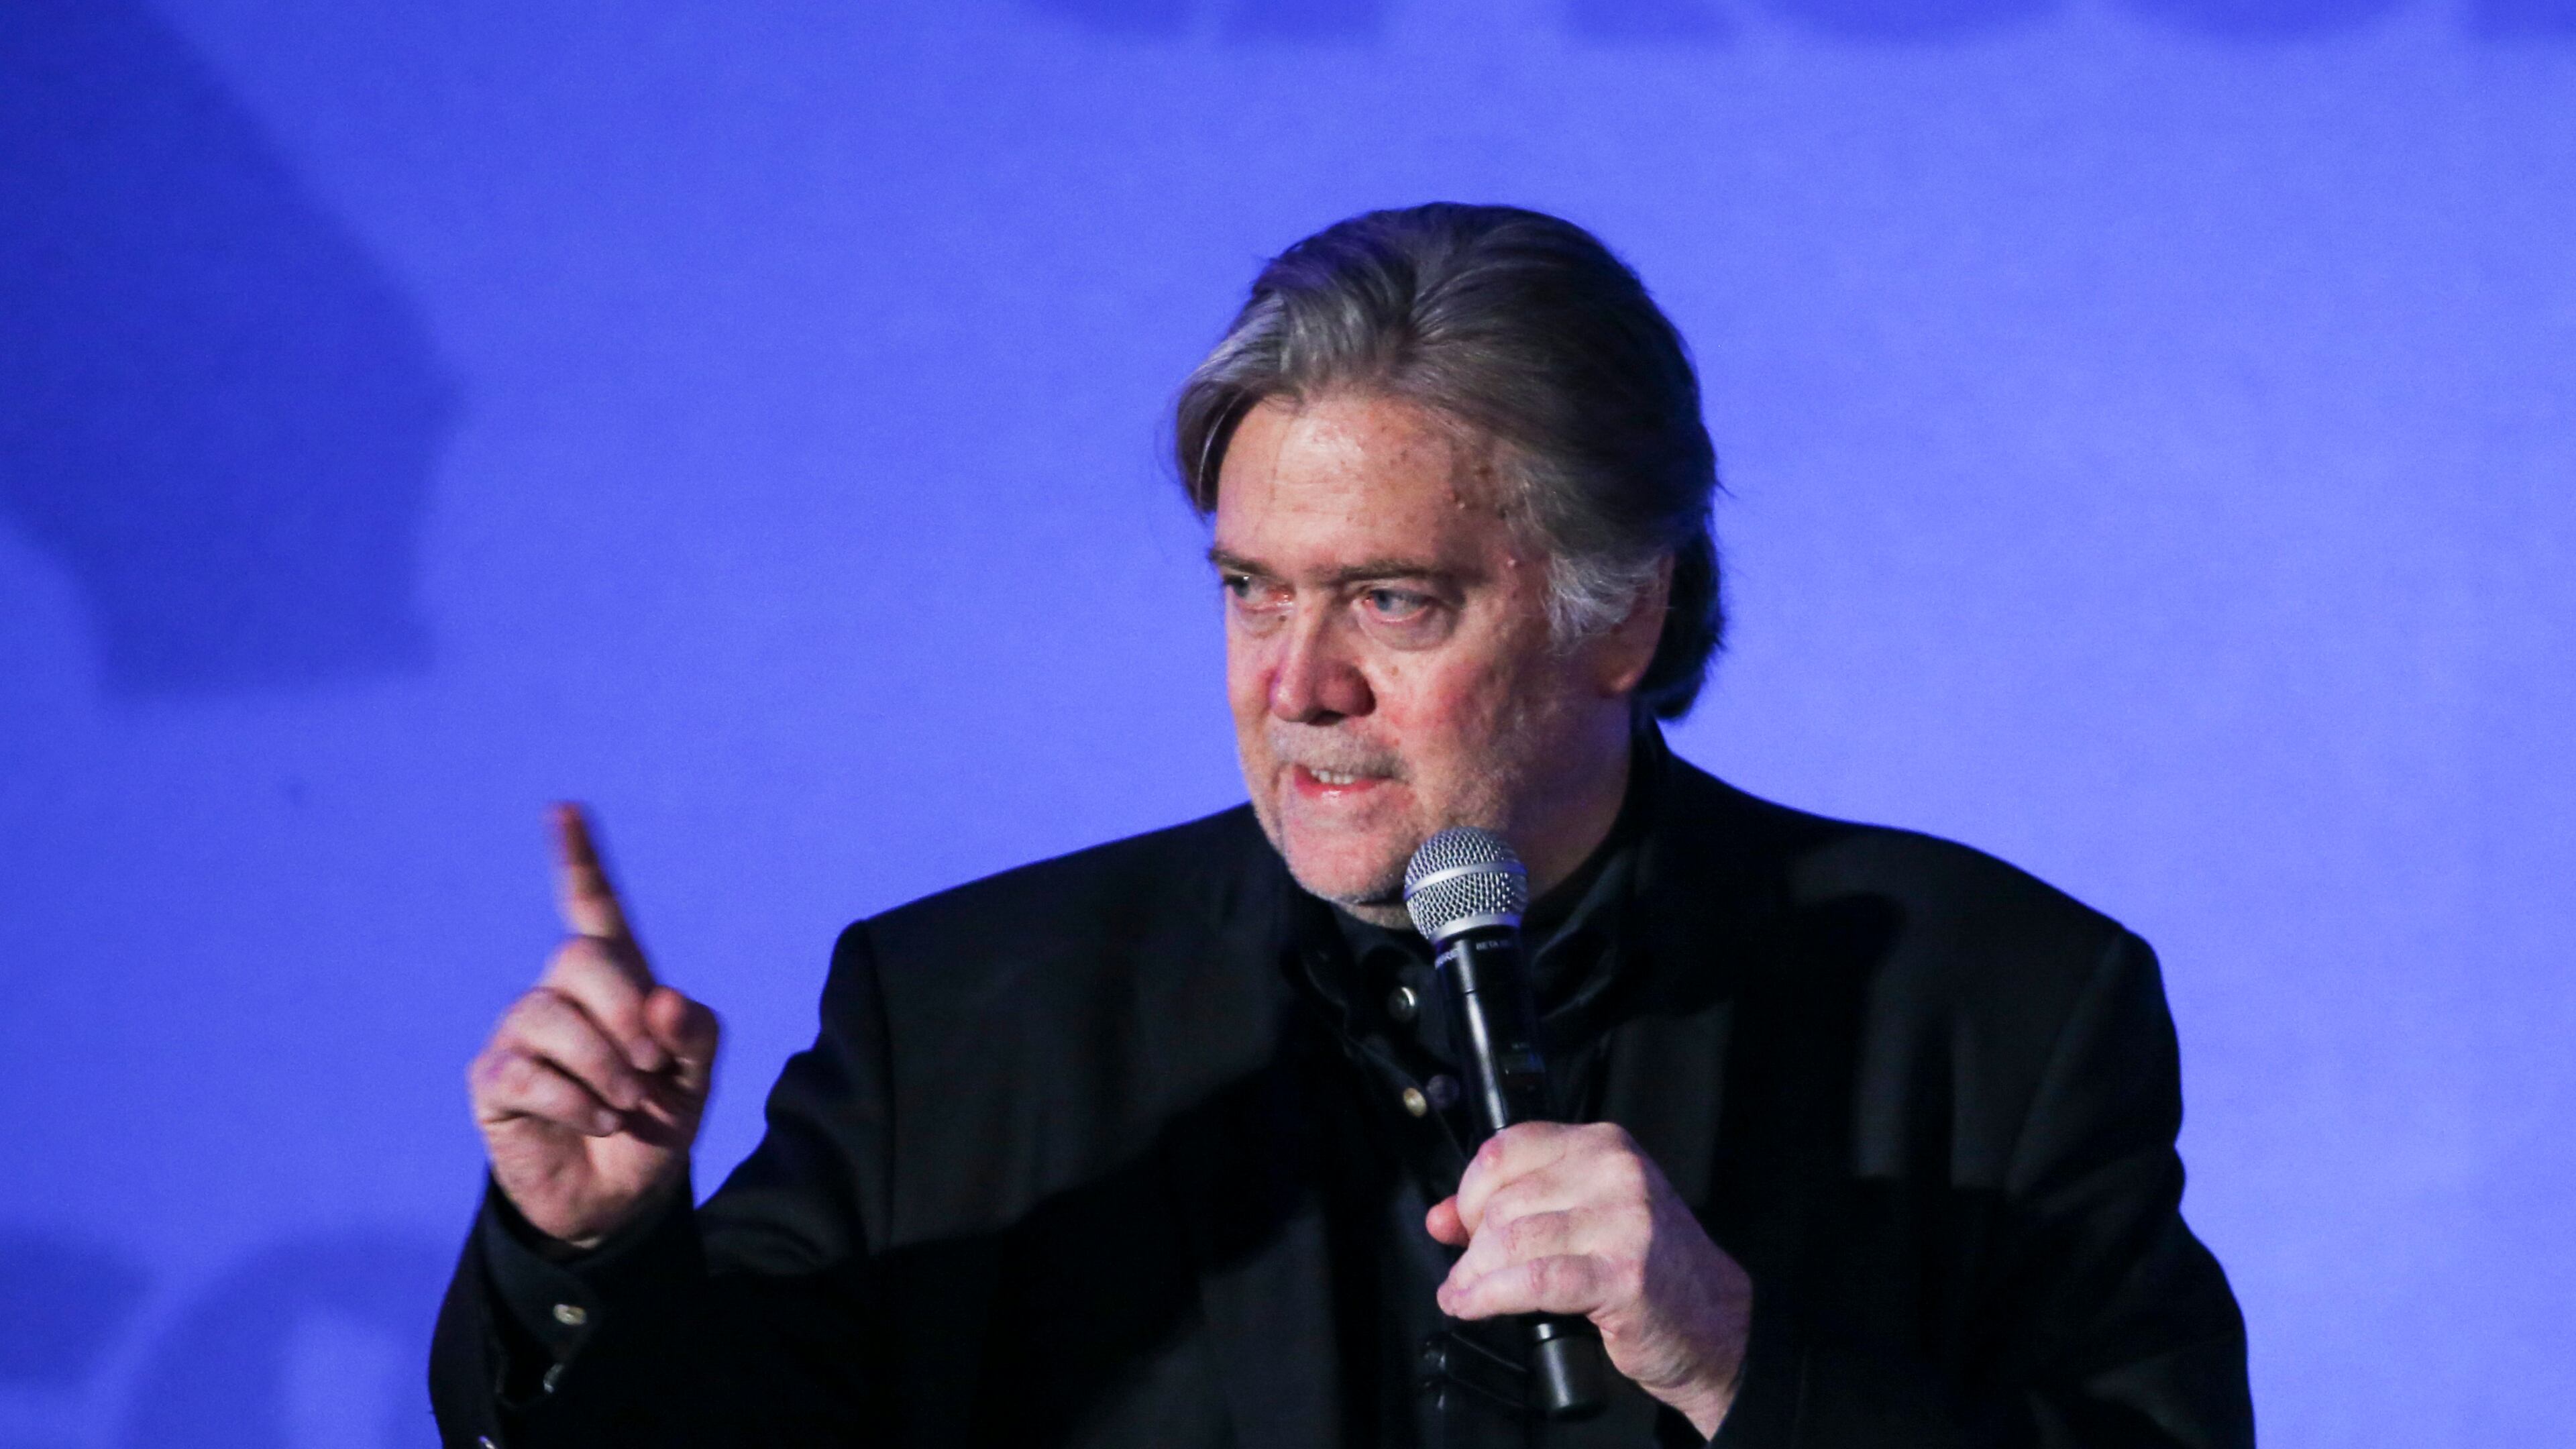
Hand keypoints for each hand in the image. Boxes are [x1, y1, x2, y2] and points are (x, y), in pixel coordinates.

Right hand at [468, 803, 720, 1248]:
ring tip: (625, 1106)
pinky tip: (596, 1121)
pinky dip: (575, 1101)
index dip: (579, 860)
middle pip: (578, 955)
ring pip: (547, 1014)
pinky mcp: (495, 1080)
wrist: (621, 1199)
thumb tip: (665, 1000)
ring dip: (601, 1065)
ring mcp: (522, 1035)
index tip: (564, 809)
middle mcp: (562, 996)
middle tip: (650, 1065)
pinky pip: (525, 1071)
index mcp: (617, 982)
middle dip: (622, 1008)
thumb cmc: (657, 1125)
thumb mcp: (696, 1080)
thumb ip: (695, 1034)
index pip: (593, 907)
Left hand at [1427, 1122, 1753, 1437]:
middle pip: (1504, 1200)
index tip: (1459, 1223)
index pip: (1507, 1147)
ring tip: (1464, 1294)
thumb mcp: (1584, 1219)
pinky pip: (1534, 1280)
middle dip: (1472, 1245)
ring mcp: (1624, 1222)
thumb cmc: (1649, 1271)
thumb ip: (1514, 1208)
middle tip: (1464, 1274)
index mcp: (1605, 1146)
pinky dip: (1491, 1296)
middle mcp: (1616, 1173)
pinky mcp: (1624, 1274)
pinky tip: (1472, 1306)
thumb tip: (1440, 1218)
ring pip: (1512, 1239)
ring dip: (1475, 1275)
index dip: (1469, 1190)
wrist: (1717, 1324)